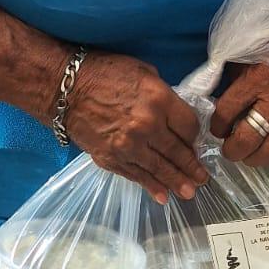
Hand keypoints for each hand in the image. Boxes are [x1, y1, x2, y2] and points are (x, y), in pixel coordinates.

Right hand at [63, 52, 207, 203]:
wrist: (65, 88)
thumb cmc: (104, 73)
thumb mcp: (144, 73)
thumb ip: (163, 95)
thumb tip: (175, 115)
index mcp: (159, 100)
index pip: (189, 126)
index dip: (195, 137)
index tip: (196, 143)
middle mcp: (147, 126)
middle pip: (177, 151)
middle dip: (192, 167)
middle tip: (202, 178)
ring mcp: (128, 146)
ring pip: (159, 168)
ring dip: (176, 182)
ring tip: (189, 193)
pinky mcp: (111, 158)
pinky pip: (136, 175)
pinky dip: (150, 186)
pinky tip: (162, 196)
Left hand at [211, 64, 268, 166]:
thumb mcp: (246, 56)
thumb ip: (232, 81)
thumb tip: (218, 106)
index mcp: (257, 79)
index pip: (227, 111)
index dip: (216, 125)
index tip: (216, 128)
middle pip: (247, 139)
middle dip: (232, 149)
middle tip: (228, 148)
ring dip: (253, 158)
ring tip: (246, 153)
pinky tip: (267, 151)